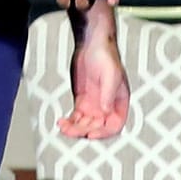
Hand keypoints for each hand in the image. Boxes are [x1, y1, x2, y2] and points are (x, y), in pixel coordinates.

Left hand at [57, 10, 129, 139]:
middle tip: (72, 130)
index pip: (115, 124)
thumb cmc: (105, 56)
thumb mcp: (110, 74)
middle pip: (97, 127)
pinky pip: (76, 118)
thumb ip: (108, 93)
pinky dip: (69, 122)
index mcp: (119, 102)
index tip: (91, 134)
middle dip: (84, 131)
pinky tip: (61, 122)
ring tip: (64, 127)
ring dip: (74, 129)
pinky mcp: (82, 102)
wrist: (91, 44)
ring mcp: (94, 105)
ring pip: (85, 125)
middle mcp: (107, 106)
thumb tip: (106, 111)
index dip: (104, 132)